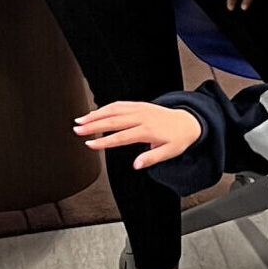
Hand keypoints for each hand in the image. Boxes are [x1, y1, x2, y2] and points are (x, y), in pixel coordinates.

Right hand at [74, 101, 201, 169]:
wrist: (190, 122)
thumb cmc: (179, 138)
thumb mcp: (169, 152)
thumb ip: (151, 158)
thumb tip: (136, 165)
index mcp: (148, 130)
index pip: (121, 137)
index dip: (104, 141)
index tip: (89, 144)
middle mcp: (143, 117)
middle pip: (113, 120)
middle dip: (93, 124)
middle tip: (77, 129)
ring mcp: (141, 109)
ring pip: (115, 109)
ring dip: (96, 113)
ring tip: (80, 120)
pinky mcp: (140, 105)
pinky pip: (121, 104)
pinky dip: (106, 107)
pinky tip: (95, 112)